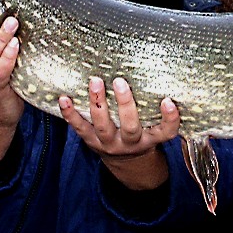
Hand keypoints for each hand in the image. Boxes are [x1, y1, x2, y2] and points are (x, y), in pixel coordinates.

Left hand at [60, 76, 180, 189]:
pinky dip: (70, 114)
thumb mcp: (154, 126)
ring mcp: (109, 144)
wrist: (126, 161)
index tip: (168, 101)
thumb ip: (155, 108)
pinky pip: (80, 128)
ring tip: (95, 82)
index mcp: (151, 138)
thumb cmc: (143, 132)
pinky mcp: (91, 142)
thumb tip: (157, 71)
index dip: (169, 118)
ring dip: (98, 103)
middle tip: (120, 81)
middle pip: (130, 127)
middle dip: (125, 105)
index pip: (166, 131)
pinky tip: (63, 98)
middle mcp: (131, 143)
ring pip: (103, 126)